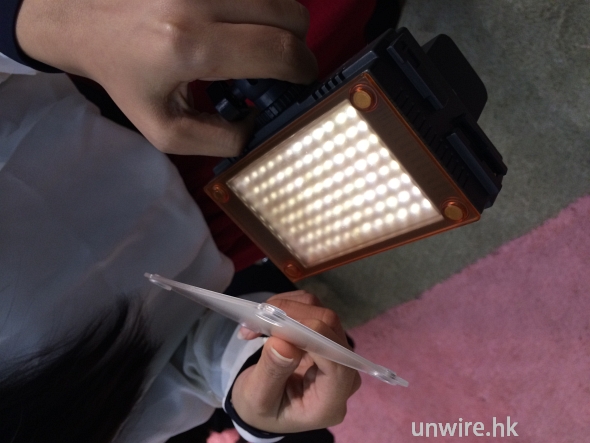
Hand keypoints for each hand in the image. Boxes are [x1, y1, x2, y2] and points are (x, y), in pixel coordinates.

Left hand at [16, 0, 317, 155]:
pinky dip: (260, 6)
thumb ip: (220, 140)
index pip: (279, 51)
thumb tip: (261, 127)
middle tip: (277, 64)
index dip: (303, 70)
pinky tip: (238, 22)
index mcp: (189, 46)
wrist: (83, 19)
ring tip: (252, 42)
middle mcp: (197, 0)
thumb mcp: (166, 130)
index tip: (300, 82)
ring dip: (279, 23)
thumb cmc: (126, 77)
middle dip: (296, 45)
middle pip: (292, 15)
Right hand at [232, 290, 361, 433]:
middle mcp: (343, 376)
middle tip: (256, 320)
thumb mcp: (257, 399)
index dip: (315, 340)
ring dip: (287, 311)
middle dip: (293, 319)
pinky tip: (267, 319)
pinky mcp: (328, 335)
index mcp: (329, 402)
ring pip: (322, 315)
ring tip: (255, 322)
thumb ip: (272, 373)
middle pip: (330, 333)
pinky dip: (288, 307)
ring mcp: (338, 353)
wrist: (264, 402)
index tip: (280, 328)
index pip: (338, 366)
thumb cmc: (262, 408)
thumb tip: (284, 344)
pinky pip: (314, 308)